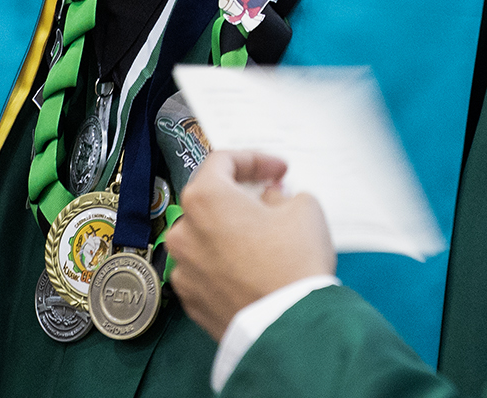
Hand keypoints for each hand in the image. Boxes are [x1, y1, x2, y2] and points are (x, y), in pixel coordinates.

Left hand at [167, 150, 335, 340]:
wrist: (289, 327)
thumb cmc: (294, 264)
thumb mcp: (303, 207)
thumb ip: (280, 193)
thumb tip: (269, 200)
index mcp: (205, 199)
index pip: (222, 161)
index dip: (254, 159)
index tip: (275, 169)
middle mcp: (184, 231)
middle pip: (209, 200)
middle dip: (240, 196)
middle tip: (269, 198)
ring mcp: (184, 269)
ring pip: (205, 236)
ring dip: (230, 230)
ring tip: (263, 236)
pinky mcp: (191, 300)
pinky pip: (206, 269)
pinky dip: (225, 262)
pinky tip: (252, 266)